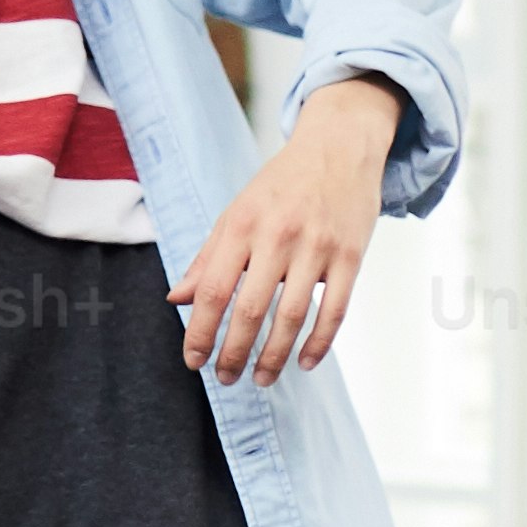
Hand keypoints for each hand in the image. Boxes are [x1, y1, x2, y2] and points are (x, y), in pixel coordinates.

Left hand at [174, 75, 397, 383]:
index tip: (194, 360)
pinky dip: (319, 343)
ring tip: (262, 379)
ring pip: (291, 317)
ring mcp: (317, 247)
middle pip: (250, 311)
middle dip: (234, 353)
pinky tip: (305, 362)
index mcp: (242, 224)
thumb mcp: (237, 211)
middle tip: (226, 378)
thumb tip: (177, 298)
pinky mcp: (350, 256)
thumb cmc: (283, 183)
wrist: (340, 147)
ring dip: (274, 357)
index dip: (199, 332)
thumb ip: (207, 256)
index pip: (212, 290)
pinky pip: (334, 310)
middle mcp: (278, 236)